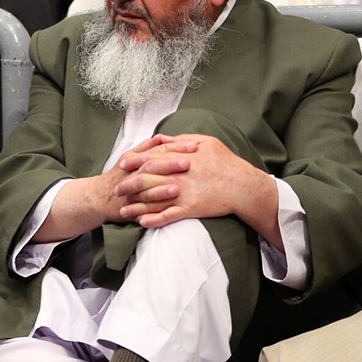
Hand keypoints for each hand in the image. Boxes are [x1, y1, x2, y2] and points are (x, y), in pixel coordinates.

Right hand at [34, 135, 186, 242]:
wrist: (99, 197)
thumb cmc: (120, 175)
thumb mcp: (130, 156)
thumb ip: (147, 147)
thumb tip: (163, 137)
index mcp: (137, 158)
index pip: (159, 149)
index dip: (176, 146)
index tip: (194, 146)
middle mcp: (134, 171)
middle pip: (152, 165)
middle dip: (170, 164)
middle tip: (188, 163)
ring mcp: (131, 189)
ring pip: (146, 187)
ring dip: (161, 188)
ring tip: (177, 188)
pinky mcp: (130, 206)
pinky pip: (141, 207)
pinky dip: (152, 208)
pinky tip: (164, 210)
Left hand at [115, 134, 274, 236]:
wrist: (244, 186)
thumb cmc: (227, 162)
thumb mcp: (207, 142)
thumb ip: (183, 140)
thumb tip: (165, 138)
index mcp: (182, 157)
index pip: (152, 157)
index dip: (135, 160)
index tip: (123, 163)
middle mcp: (180, 174)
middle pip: (147, 178)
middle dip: (129, 184)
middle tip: (117, 189)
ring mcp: (184, 192)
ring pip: (154, 199)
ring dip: (137, 206)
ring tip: (123, 212)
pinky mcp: (191, 208)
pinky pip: (168, 216)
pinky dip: (154, 220)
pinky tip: (142, 223)